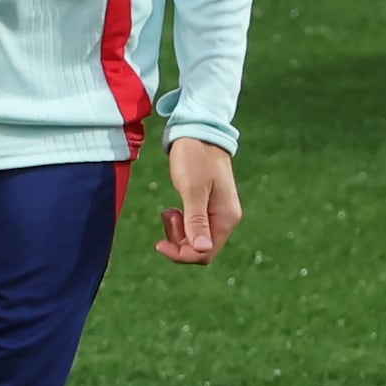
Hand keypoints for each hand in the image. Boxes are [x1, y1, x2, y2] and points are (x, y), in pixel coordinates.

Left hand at [154, 137, 242, 265]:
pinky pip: (194, 227)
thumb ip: (196, 220)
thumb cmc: (195, 157)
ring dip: (178, 232)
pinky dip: (181, 223)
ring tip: (169, 211)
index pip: (205, 253)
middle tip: (168, 216)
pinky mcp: (209, 206)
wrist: (198, 131)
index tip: (159, 243)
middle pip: (200, 249)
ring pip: (196, 239)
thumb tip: (201, 249)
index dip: (181, 254)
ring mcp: (218, 213)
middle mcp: (226, 219)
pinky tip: (173, 209)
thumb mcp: (192, 189)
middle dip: (178, 242)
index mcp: (226, 218)